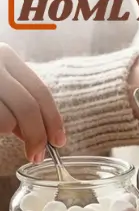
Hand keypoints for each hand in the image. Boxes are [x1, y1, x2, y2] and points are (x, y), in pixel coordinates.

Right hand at [0, 44, 64, 161]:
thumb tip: (37, 132)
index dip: (53, 120)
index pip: (40, 91)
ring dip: (7, 133)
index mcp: (4, 55)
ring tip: (2, 131)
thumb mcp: (0, 85)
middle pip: (28, 107)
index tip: (59, 141)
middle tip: (37, 155)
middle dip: (37, 136)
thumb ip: (16, 101)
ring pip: (6, 120)